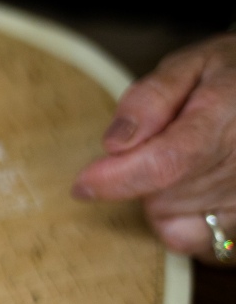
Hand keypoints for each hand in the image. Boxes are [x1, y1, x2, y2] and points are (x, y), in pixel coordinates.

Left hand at [73, 33, 235, 263]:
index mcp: (222, 119)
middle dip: (137, 174)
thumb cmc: (230, 76)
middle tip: (158, 141)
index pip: (165, 163)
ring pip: (168, 216)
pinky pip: (190, 240)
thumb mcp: (192, 64)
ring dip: (158, 195)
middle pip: (159, 194)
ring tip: (183, 159)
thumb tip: (115, 143)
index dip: (117, 179)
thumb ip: (152, 98)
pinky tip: (188, 192)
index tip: (82, 185)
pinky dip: (176, 220)